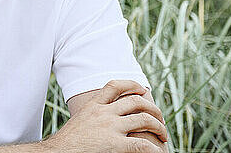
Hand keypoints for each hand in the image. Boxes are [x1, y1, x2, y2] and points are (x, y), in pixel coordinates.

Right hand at [44, 80, 167, 152]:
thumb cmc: (67, 144)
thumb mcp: (78, 123)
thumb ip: (92, 118)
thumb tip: (102, 125)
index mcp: (92, 106)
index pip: (113, 86)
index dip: (131, 84)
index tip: (141, 89)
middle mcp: (103, 113)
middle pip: (135, 101)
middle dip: (152, 109)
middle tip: (159, 119)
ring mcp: (110, 127)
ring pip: (144, 119)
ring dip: (159, 127)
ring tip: (164, 136)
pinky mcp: (115, 145)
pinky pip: (143, 144)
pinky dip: (154, 149)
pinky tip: (157, 152)